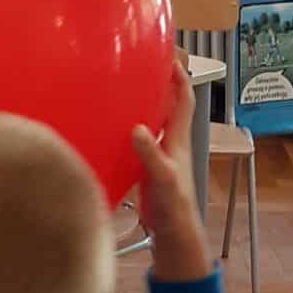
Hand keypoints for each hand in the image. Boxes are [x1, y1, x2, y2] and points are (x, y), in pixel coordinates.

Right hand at [132, 61, 208, 281]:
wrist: (173, 236)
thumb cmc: (173, 209)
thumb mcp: (163, 180)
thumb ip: (152, 156)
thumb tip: (138, 129)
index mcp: (177, 140)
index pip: (183, 100)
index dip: (179, 77)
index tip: (169, 56)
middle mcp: (170, 143)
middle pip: (167, 105)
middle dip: (159, 83)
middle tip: (141, 65)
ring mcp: (158, 156)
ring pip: (152, 121)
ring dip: (142, 104)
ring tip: (121, 87)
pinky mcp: (145, 168)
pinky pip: (137, 140)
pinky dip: (127, 129)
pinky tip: (110, 128)